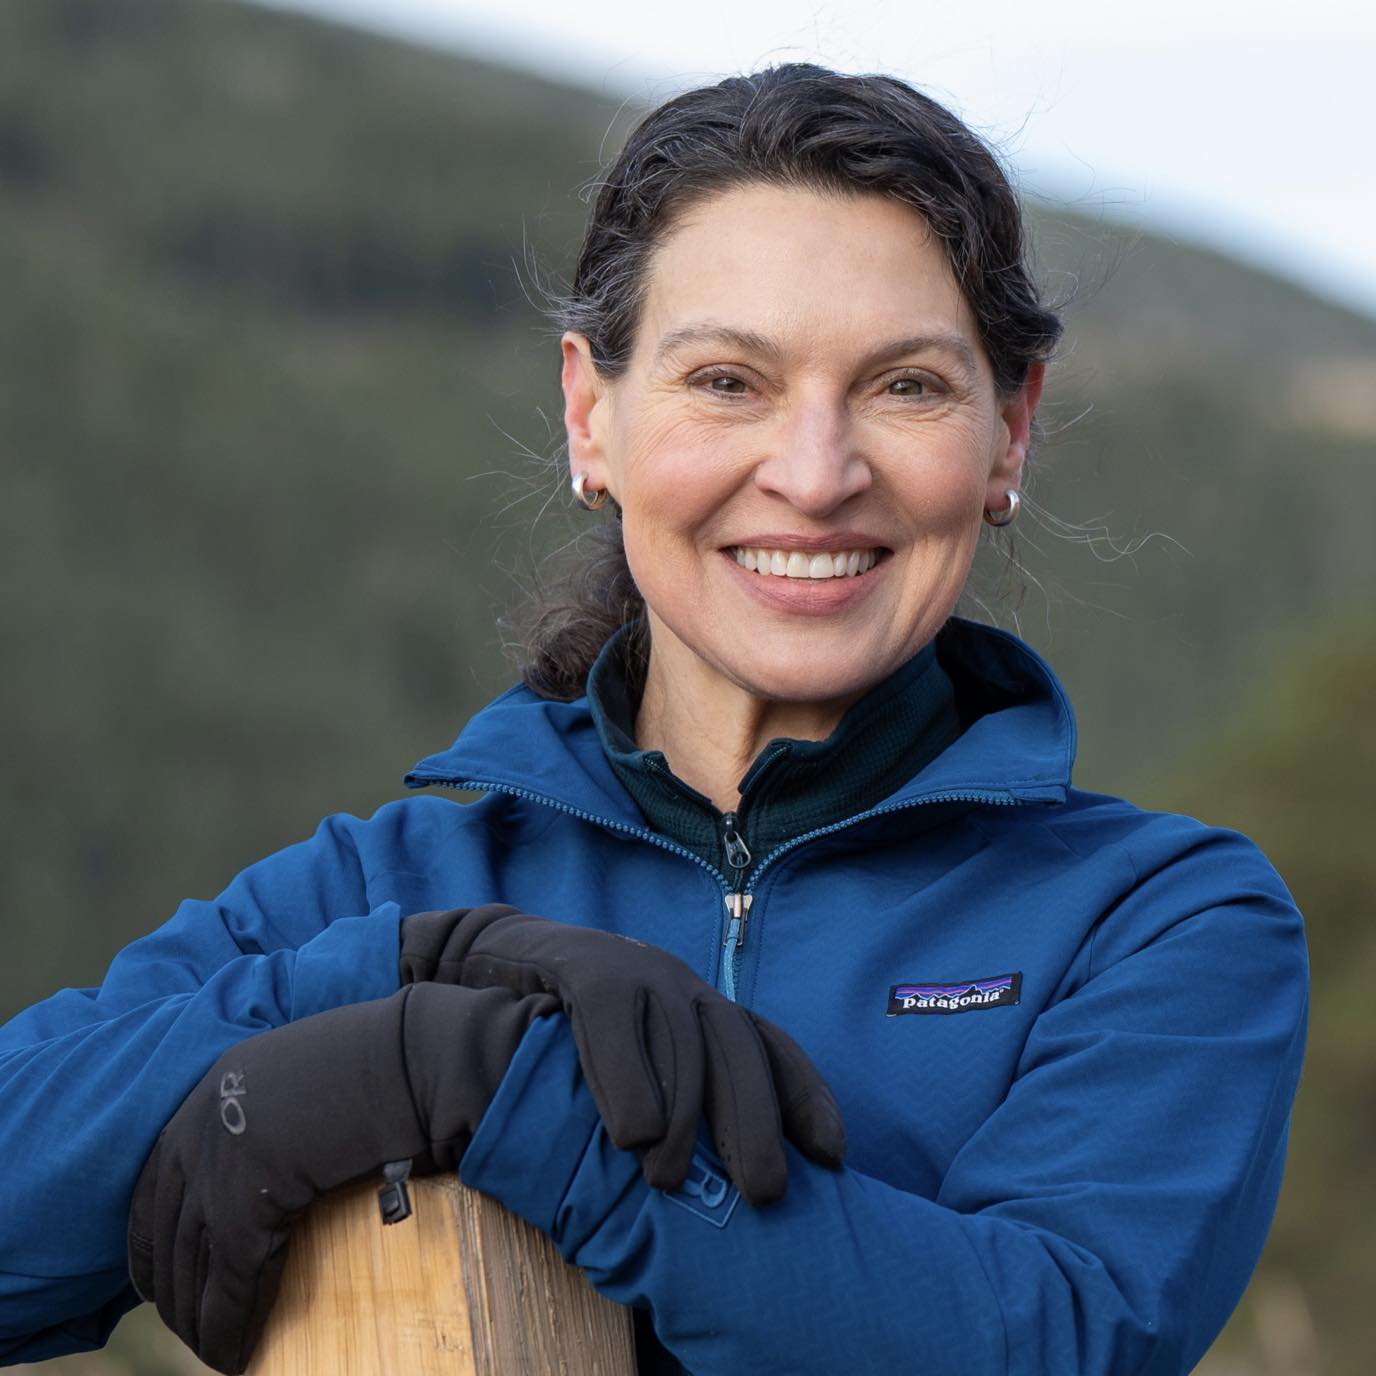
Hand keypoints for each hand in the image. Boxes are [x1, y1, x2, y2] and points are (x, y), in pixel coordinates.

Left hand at [127, 983, 555, 1374]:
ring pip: (192, 1265)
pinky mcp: (246, 1208)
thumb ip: (278, 1110)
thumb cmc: (385, 1059)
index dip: (152, 1239)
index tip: (155, 1276)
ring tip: (213, 1351)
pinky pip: (229, 1285)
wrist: (414, 1057)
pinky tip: (235, 1358)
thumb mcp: (308, 1071)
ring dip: (198, 1319)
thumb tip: (279, 1151)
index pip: (156, 1182)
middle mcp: (202, 1127)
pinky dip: (229, 1328)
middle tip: (185, 1325)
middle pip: (168, 1229)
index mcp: (215, 1088)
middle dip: (172, 1287)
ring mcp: (217, 1167)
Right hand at [400, 904, 845, 1204]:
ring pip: (680, 1042)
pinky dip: (626, 1080)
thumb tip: (717, 1183)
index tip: (831, 1155)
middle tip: (763, 1192)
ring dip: (683, 1118)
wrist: (502, 956)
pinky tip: (628, 1135)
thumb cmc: (572, 1030)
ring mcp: (638, 969)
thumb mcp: (633, 1059)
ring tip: (670, 1180)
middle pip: (737, 1049)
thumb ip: (674, 1096)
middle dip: (756, 1122)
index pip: (768, 1045)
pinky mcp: (587, 968)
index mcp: (701, 1004)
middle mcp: (681, 982)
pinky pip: (614, 1023)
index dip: (805, 1095)